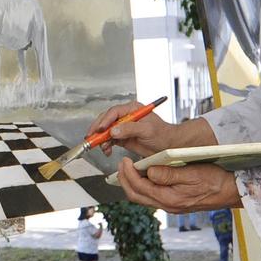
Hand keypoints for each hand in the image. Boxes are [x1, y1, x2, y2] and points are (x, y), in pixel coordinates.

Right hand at [86, 101, 200, 157]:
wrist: (169, 146)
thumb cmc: (163, 134)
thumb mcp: (147, 130)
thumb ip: (130, 129)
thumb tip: (114, 130)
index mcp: (132, 109)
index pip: (114, 112)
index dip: (105, 120)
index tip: (99, 129)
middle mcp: (126, 117)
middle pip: (106, 120)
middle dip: (97, 130)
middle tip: (91, 138)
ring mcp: (123, 127)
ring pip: (106, 131)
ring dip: (101, 140)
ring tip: (102, 147)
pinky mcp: (122, 138)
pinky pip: (109, 140)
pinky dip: (106, 146)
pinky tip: (107, 151)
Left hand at [115, 158, 241, 212]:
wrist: (231, 191)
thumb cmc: (215, 180)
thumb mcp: (192, 173)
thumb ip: (169, 174)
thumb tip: (149, 172)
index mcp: (170, 199)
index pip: (140, 187)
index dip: (128, 174)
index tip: (124, 161)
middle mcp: (168, 205)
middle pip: (136, 196)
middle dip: (124, 180)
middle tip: (121, 164)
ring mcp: (170, 206)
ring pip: (142, 198)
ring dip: (132, 183)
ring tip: (129, 168)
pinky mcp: (174, 203)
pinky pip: (151, 197)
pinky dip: (143, 186)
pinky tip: (144, 175)